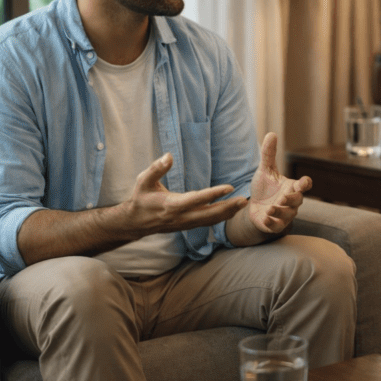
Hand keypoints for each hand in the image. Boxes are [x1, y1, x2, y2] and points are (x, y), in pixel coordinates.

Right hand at [124, 152, 246, 235]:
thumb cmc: (141, 198)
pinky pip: (208, 222)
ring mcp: (186, 223)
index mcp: (171, 205)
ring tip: (243, 203)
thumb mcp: (143, 181)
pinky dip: (221, 217)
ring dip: (228, 212)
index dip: (213, 194)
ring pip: (211, 220)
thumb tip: (169, 155)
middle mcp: (181, 216)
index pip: (196, 199)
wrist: (136, 222)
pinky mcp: (188, 225)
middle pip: (209, 214)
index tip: (229, 187)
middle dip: (228, 207)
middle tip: (244, 199)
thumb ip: (156, 168)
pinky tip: (232, 211)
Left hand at [246, 132, 311, 233]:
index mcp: (291, 187)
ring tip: (270, 208)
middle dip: (291, 199)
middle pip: (298, 200)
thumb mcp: (265, 170)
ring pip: (289, 214)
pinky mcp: (275, 224)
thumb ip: (268, 154)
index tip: (303, 182)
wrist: (254, 207)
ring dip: (280, 212)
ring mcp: (284, 214)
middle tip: (282, 198)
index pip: (304, 185)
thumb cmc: (264, 188)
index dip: (305, 183)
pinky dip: (272, 223)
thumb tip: (271, 133)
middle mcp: (291, 201)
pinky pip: (278, 226)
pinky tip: (265, 218)